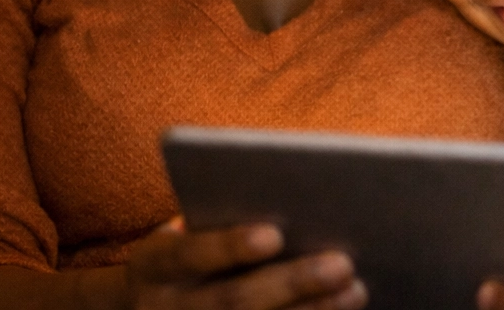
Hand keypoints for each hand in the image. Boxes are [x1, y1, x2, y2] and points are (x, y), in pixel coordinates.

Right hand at [124, 218, 366, 309]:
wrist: (148, 306)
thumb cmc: (189, 252)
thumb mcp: (187, 233)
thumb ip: (225, 217)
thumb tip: (300, 205)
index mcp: (153, 265)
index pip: (188, 253)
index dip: (229, 246)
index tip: (273, 235)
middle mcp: (167, 309)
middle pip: (232, 301)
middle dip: (291, 283)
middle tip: (342, 263)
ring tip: (355, 290)